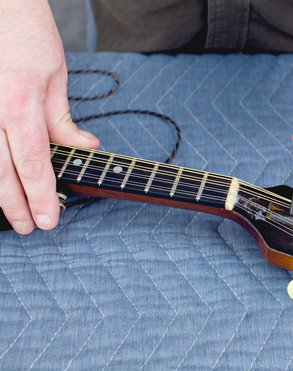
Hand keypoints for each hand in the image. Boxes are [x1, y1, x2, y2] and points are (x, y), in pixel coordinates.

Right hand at [0, 0, 98, 233]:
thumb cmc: (25, 33)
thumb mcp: (54, 74)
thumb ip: (61, 118)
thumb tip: (83, 147)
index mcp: (19, 103)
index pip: (33, 162)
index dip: (42, 195)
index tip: (50, 218)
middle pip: (1, 171)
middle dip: (16, 205)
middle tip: (30, 227)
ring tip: (11, 213)